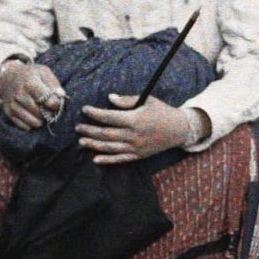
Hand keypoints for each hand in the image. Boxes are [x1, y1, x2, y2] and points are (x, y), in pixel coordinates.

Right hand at [0, 60, 65, 131]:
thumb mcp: (43, 72)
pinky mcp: (8, 113)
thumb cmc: (30, 74)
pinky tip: (33, 116)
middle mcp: (19, 95)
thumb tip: (61, 95)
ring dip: (41, 120)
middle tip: (50, 109)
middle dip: (49, 113)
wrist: (7, 77)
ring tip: (42, 113)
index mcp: (30, 83)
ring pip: (33, 122)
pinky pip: (24, 126)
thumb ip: (53, 83)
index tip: (57, 102)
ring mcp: (12, 105)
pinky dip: (31, 124)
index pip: (48, 101)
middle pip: (41, 113)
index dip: (56, 104)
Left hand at [77, 95, 196, 165]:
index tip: (85, 109)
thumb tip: (109, 98)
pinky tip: (95, 159)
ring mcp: (136, 147)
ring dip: (94, 145)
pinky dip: (107, 160)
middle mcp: (134, 135)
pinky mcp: (139, 155)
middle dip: (89, 130)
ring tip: (81, 141)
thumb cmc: (163, 111)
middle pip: (106, 134)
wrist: (180, 129)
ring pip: (110, 147)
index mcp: (135, 119)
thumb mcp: (148, 100)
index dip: (95, 113)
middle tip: (78, 127)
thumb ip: (127, 100)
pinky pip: (120, 159)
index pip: (109, 117)